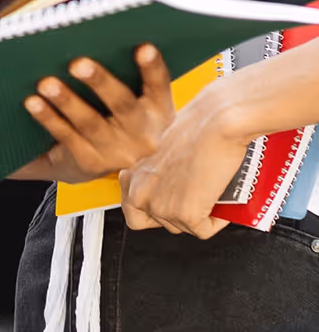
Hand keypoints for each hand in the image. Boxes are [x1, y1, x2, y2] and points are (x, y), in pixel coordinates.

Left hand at [12, 44, 174, 183]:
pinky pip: (67, 137)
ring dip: (67, 101)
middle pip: (123, 105)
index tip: (144, 47)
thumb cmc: (112, 109)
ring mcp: (118, 154)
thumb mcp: (126, 94)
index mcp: (158, 111)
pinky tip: (33, 102)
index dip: (153, 67)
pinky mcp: (91, 164)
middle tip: (77, 63)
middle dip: (100, 82)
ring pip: (91, 123)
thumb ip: (120, 70)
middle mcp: (144, 136)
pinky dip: (48, 118)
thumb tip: (93, 33)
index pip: (158, 86)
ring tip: (45, 82)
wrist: (100, 155)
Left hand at [120, 82, 248, 237]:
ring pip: (181, 227)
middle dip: (175, 214)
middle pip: (155, 223)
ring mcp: (161, 205)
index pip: (131, 210)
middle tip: (192, 199)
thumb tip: (168, 189)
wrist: (215, 121)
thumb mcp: (160, 150)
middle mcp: (139, 190)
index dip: (152, 209)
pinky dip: (217, 220)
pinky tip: (222, 200)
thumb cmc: (194, 126)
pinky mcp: (186, 214)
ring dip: (197, 215)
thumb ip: (155, 172)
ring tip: (209, 193)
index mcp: (130, 171)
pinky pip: (204, 230)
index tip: (168, 202)